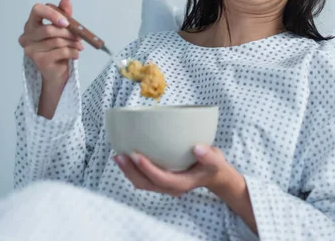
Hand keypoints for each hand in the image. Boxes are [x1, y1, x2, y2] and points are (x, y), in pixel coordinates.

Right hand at [18, 0, 83, 84]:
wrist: (56, 70)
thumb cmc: (58, 46)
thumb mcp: (63, 27)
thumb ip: (64, 13)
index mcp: (31, 24)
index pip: (37, 10)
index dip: (52, 13)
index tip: (66, 22)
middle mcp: (27, 36)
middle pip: (49, 29)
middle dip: (68, 32)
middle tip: (79, 36)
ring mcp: (30, 50)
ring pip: (57, 41)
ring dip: (72, 43)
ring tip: (78, 45)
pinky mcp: (38, 61)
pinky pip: (60, 52)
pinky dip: (73, 52)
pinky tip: (76, 54)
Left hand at [113, 144, 240, 197]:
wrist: (214, 174)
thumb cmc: (213, 165)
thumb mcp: (216, 160)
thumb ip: (209, 155)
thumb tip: (198, 148)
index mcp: (182, 183)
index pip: (161, 179)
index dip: (148, 169)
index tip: (137, 156)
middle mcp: (171, 187)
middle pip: (146, 184)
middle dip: (131, 171)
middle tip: (120, 155)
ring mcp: (165, 184)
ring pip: (143, 183)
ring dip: (129, 171)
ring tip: (118, 156)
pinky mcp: (162, 178)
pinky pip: (144, 178)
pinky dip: (134, 169)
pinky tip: (127, 157)